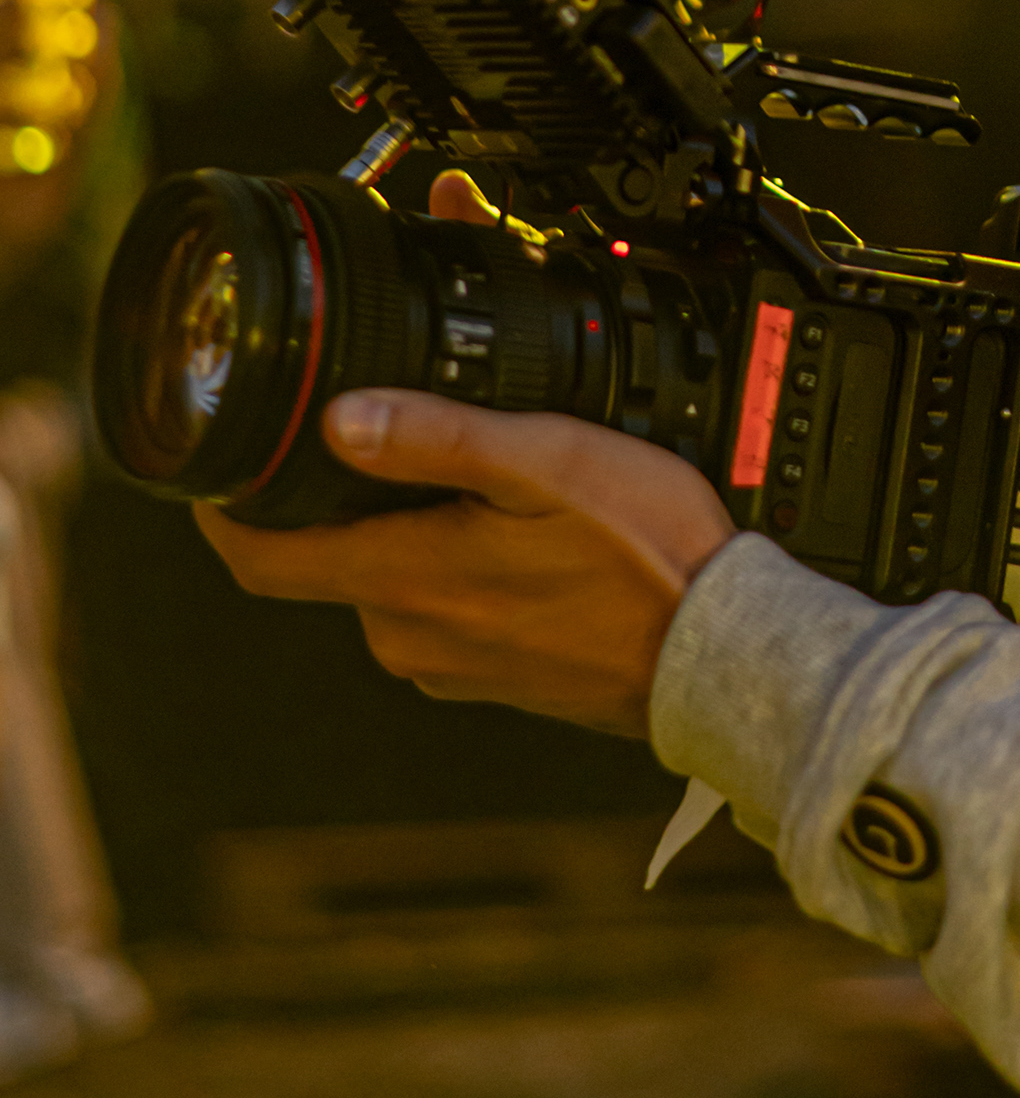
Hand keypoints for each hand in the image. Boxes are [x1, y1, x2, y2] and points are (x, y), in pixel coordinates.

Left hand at [195, 167, 735, 733]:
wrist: (726, 655)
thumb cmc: (650, 556)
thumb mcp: (545, 460)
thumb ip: (435, 437)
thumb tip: (339, 419)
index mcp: (406, 581)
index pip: (259, 560)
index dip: (220, 510)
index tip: (216, 465)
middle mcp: (411, 636)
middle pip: (330, 555)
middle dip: (346, 494)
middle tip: (391, 424)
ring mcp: (452, 665)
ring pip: (392, 578)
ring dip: (412, 527)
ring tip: (478, 470)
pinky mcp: (494, 678)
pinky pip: (445, 609)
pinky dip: (459, 564)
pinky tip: (520, 530)